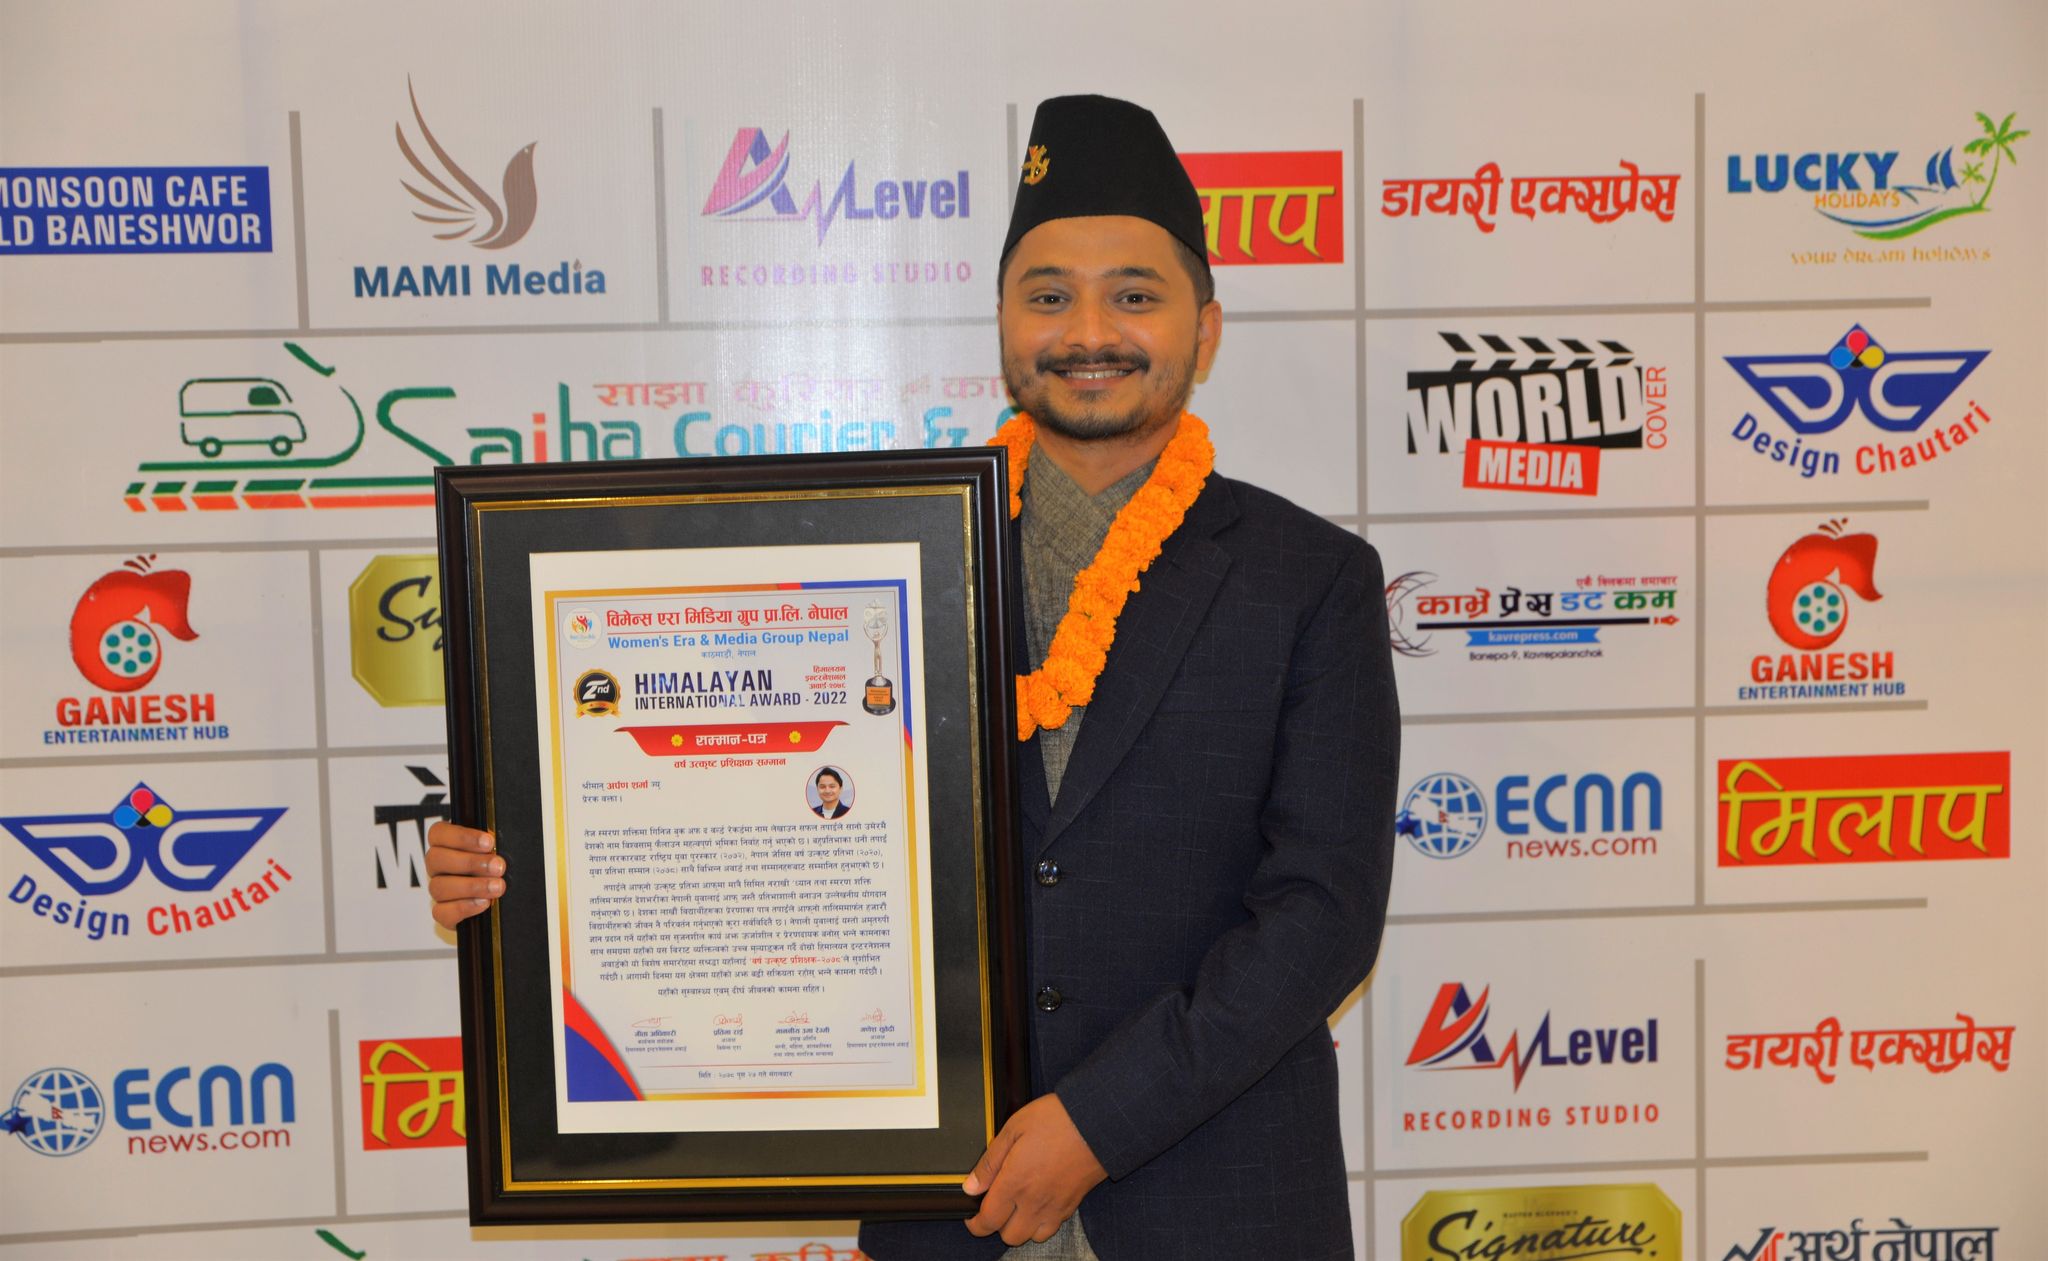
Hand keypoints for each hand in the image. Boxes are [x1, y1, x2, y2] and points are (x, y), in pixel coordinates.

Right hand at [426, 822, 503, 928]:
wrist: (502, 905)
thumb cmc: (498, 870)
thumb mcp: (498, 852)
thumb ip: (492, 845)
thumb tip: (495, 842)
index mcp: (447, 845)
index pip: (438, 833)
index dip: (461, 836)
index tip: (489, 842)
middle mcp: (438, 867)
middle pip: (435, 859)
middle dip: (469, 862)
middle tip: (497, 867)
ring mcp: (438, 890)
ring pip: (438, 886)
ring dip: (471, 886)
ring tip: (497, 887)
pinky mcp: (443, 913)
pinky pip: (441, 912)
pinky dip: (464, 907)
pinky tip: (484, 903)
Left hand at [962, 1093, 1106, 1245]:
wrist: (1099, 1122)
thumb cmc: (1057, 1120)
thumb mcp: (1013, 1129)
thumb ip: (990, 1161)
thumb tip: (972, 1186)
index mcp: (1014, 1183)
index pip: (987, 1220)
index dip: (975, 1224)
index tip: (972, 1216)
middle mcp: (1034, 1202)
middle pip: (1008, 1236)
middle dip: (997, 1225)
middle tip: (995, 1205)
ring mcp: (1055, 1207)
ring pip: (1031, 1236)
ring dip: (1020, 1226)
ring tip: (1017, 1205)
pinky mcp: (1072, 1205)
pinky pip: (1052, 1228)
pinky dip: (1041, 1223)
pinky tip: (1039, 1203)